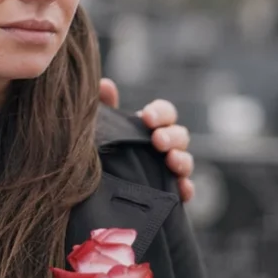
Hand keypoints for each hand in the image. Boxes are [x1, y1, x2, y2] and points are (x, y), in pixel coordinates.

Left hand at [99, 78, 194, 202]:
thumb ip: (103, 105)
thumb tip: (105, 85)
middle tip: (157, 140)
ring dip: (182, 159)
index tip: (146, 117)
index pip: (165, 113)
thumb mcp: (100, 126)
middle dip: (171, 136)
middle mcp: (163, 146)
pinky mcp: (168, 193)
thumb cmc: (101, 147)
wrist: (91, 186)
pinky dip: (186, 189)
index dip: (160, 113)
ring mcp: (168, 170)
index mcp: (148, 127)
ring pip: (185, 161)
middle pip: (180, 135)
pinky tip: (181, 189)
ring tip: (171, 160)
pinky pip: (184, 191)